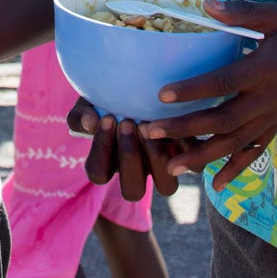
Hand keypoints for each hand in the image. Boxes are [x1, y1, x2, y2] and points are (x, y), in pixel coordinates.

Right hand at [66, 98, 188, 202]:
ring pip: (166, 188)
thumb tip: (90, 122)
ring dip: (156, 159)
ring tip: (149, 127)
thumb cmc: (109, 99)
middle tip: (127, 124)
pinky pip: (194, 165)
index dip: (101, 151)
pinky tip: (176, 119)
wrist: (142, 85)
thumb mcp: (88, 104)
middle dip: (129, 157)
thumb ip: (81, 115)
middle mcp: (137, 172)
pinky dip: (187, 145)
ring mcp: (163, 168)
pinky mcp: (189, 156)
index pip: (98, 175)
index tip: (106, 120)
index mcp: (110, 164)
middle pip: (132, 191)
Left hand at [134, 0, 276, 188]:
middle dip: (185, 129)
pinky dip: (236, 169)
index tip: (162, 95)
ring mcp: (274, 114)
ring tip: (171, 166)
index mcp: (265, 69)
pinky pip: (255, 150)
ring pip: (235, 143)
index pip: (222, 83)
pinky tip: (217, 185)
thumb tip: (205, 5)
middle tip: (150, 132)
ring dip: (202, 157)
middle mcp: (268, 98)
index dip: (192, 90)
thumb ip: (242, 12)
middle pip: (222, 121)